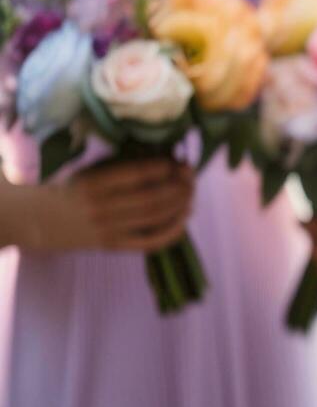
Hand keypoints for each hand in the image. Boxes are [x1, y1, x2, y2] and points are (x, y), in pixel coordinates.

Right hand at [11, 159, 194, 252]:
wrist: (35, 221)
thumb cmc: (67, 191)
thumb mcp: (86, 173)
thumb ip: (118, 169)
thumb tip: (162, 161)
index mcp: (93, 185)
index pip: (136, 175)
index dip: (163, 168)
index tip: (176, 162)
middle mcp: (102, 208)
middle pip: (152, 198)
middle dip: (179, 185)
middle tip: (190, 176)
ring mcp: (108, 229)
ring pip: (155, 217)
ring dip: (180, 204)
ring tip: (190, 192)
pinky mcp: (112, 246)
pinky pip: (150, 242)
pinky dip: (172, 231)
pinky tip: (185, 218)